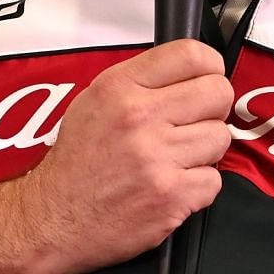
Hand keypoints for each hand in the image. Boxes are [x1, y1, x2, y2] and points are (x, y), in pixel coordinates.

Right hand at [22, 40, 233, 269]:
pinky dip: (198, 187)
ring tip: (176, 159)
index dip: (210, 67)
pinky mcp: (171, 196)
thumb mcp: (93, 102)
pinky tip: (172, 186)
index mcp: (120, 88)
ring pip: (220, 137)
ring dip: (205, 151)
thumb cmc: (77, 163)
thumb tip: (189, 74)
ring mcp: (157, 158)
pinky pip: (214, 179)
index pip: (191, 54)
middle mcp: (139, 117)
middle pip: (218, 93)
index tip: (207, 79)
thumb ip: (140, 83)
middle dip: (213, 108)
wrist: (53, 219)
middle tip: (194, 123)